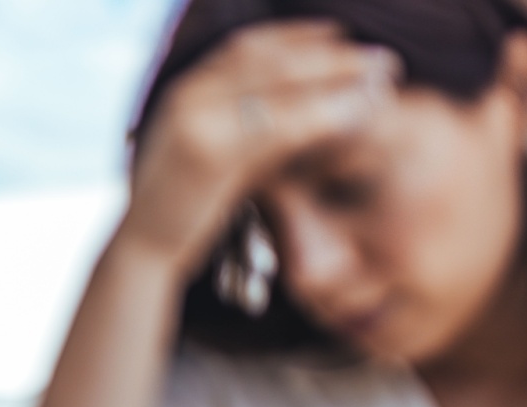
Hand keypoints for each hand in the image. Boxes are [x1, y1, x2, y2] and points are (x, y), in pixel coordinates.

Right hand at [120, 21, 399, 273]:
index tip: (342, 37)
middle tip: (382, 58)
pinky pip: (275, 125)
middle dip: (329, 54)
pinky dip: (318, 116)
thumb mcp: (219, 159)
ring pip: (276, 86)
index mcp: (185, 92)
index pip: (247, 48)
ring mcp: (195, 121)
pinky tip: (353, 117)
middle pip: (269, 59)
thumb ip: (253, 131)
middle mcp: (187, 96)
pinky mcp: (208, 153)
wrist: (143, 249)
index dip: (298, 37)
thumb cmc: (185, 209)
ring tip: (379, 83)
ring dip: (334, 78)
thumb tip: (310, 111)